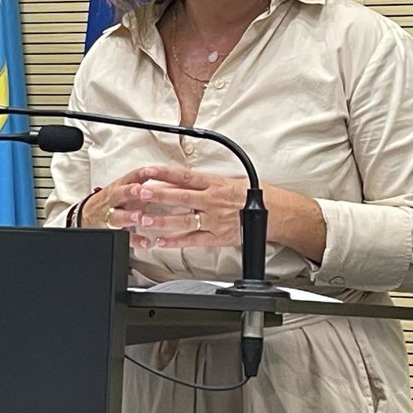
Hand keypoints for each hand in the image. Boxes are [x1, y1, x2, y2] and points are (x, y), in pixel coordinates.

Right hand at [80, 166, 163, 232]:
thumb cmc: (113, 199)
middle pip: (120, 194)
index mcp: (120, 187)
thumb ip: (142, 182)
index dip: (140, 173)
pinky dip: (135, 240)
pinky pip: (123, 237)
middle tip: (141, 191)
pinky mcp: (111, 232)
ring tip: (139, 217)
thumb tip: (167, 176)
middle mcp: (114, 200)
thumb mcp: (123, 187)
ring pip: (118, 216)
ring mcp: (111, 216)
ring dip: (129, 216)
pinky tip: (146, 242)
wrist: (88, 215)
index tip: (150, 170)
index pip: (130, 177)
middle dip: (130, 192)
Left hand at [125, 166, 246, 249]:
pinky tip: (161, 241)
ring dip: (163, 221)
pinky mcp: (217, 237)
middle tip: (140, 193)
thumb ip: (201, 182)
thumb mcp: (225, 181)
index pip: (185, 177)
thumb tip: (175, 181)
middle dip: (158, 195)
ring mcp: (214, 220)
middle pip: (181, 197)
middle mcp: (212, 201)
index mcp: (214, 184)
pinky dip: (176, 241)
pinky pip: (193, 240)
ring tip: (144, 220)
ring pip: (184, 221)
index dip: (164, 173)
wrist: (272, 212)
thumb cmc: (248, 195)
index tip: (147, 171)